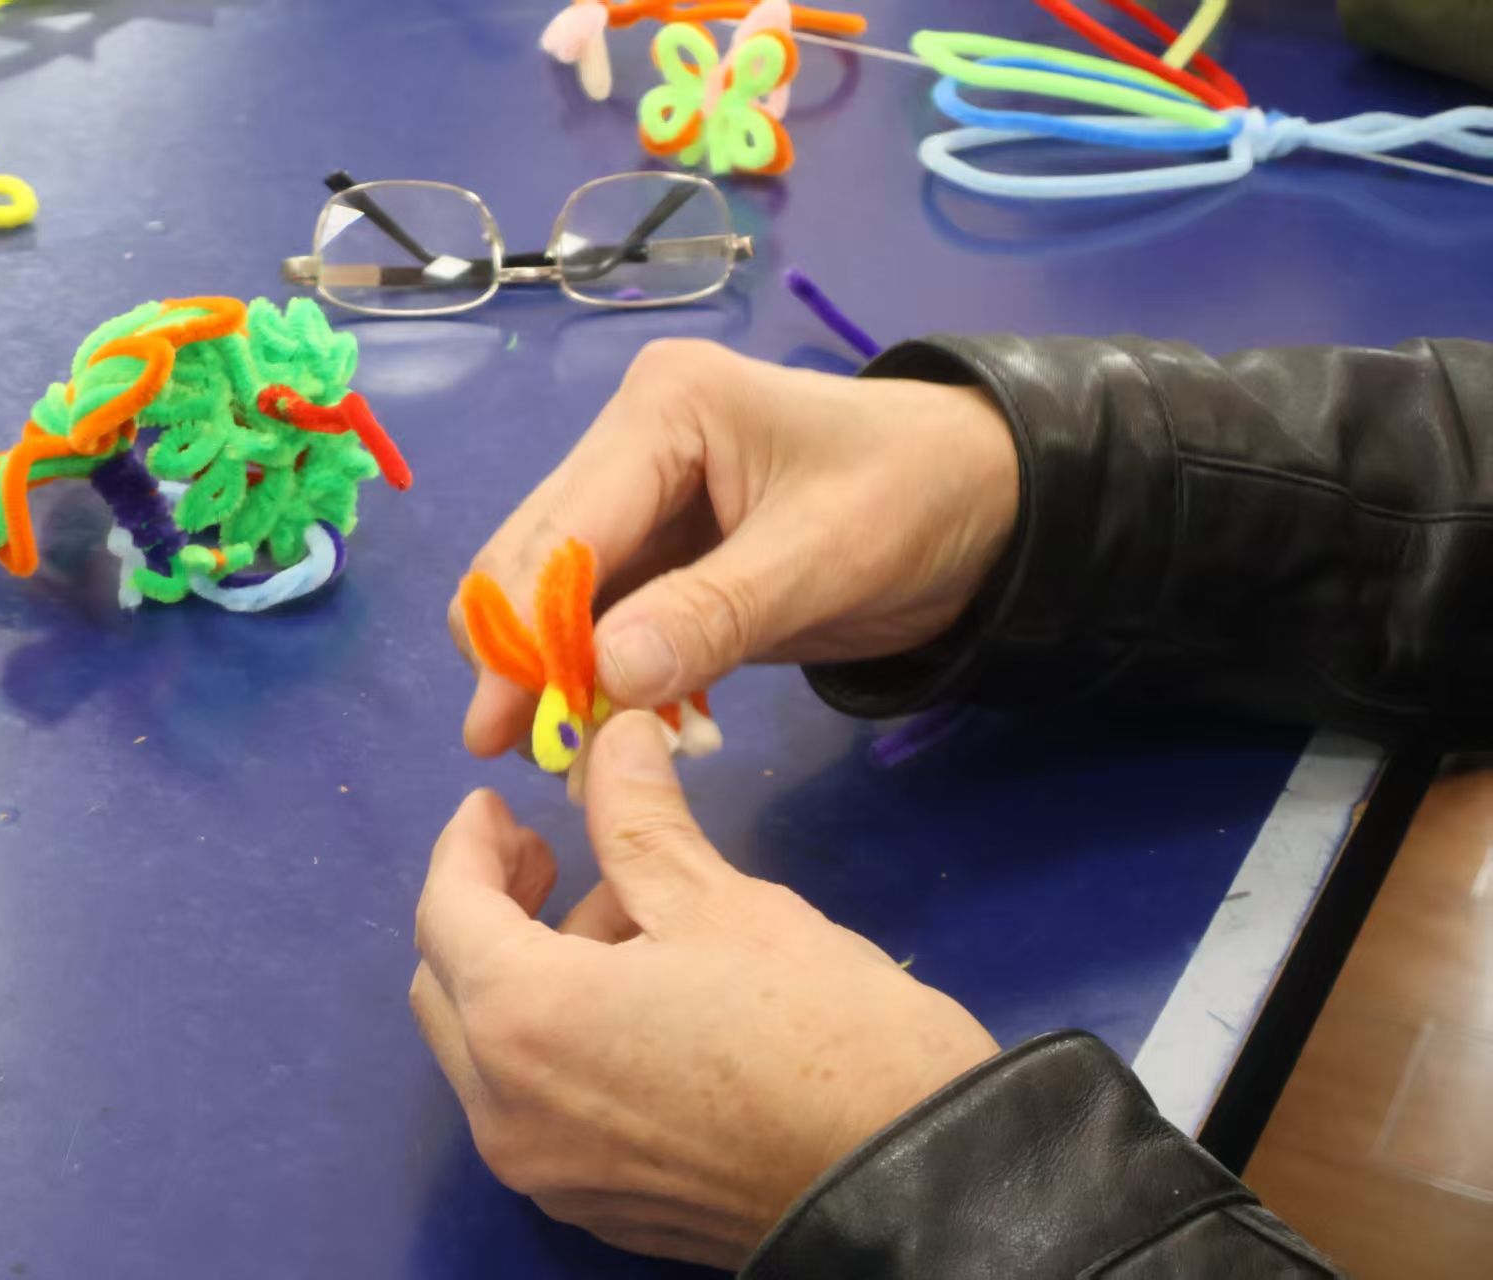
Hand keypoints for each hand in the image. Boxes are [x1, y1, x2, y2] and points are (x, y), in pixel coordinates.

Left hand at [410, 713, 998, 1269]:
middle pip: (447, 987)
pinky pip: (536, 1105)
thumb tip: (614, 733)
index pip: (445, 912)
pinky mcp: (596, 1208)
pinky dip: (556, 1039)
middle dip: (487, 909)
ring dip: (529, 972)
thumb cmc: (819, 1027)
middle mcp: (507, 1112)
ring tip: (628, 917)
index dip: (465, 844)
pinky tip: (638, 1001)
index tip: (498, 804)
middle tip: (550, 855)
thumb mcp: (722, 902)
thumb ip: (638, 817)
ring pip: (489, 1051)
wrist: (915, 1186)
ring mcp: (548, 1174)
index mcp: (525, 1022)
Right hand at [450, 339, 1018, 755]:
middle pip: (533, 558)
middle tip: (526, 750)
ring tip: (565, 752)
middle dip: (523, 654)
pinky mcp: (662, 555)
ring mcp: (641, 501)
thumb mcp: (827, 556)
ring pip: (555, 597)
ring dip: (555, 671)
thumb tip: (604, 676)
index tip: (502, 726)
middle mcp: (630, 445)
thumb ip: (714, 614)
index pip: (562, 528)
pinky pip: (602, 620)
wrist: (990, 502)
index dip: (522, 629)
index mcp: (662, 410)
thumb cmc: (919, 499)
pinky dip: (599, 675)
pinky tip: (607, 727)